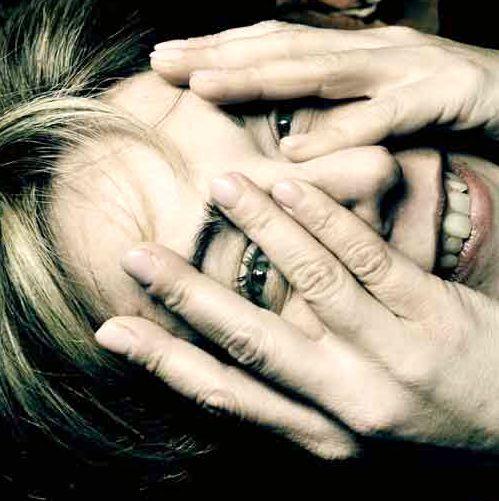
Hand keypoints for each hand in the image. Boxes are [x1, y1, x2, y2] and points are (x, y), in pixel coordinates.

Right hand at [96, 172, 498, 457]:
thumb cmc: (417, 413)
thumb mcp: (349, 418)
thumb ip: (296, 387)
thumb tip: (235, 350)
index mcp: (318, 430)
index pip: (226, 395)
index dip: (164, 363)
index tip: (113, 333)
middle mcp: (346, 398)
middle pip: (252, 343)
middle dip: (188, 297)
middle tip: (136, 255)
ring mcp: (390, 354)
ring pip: (310, 283)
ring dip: (259, 231)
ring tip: (219, 188)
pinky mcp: (428, 314)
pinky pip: (366, 258)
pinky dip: (322, 217)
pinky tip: (287, 184)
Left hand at [150, 21, 498, 160]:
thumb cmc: (446, 107)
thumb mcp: (381, 106)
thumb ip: (336, 117)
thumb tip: (287, 143)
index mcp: (354, 54)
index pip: (277, 45)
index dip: (221, 50)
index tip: (170, 63)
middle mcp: (372, 51)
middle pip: (284, 47)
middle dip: (220, 53)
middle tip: (162, 62)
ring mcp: (406, 68)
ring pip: (323, 69)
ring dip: (261, 76)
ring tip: (204, 86)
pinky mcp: (443, 95)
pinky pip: (385, 117)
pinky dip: (341, 131)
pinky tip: (296, 151)